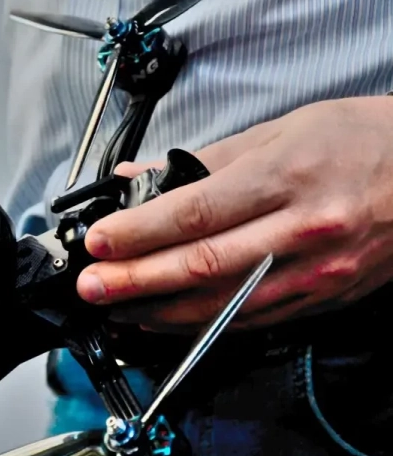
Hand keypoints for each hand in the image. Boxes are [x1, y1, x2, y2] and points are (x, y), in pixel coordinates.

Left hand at [75, 96, 392, 331]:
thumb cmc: (362, 142)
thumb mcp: (281, 131)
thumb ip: (204, 160)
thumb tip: (139, 177)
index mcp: (288, 178)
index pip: (195, 213)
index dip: (139, 232)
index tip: (99, 241)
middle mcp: (302, 231)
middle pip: (200, 266)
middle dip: (135, 281)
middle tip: (92, 286)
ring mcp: (313, 273)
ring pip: (221, 305)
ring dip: (159, 312)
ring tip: (116, 307)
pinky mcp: (319, 300)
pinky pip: (248, 320)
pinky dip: (199, 324)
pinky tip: (164, 320)